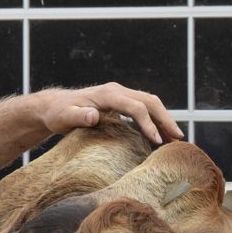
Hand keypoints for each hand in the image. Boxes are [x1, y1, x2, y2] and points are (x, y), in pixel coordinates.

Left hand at [37, 82, 183, 144]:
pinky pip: (144, 108)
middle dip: (165, 119)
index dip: (147, 123)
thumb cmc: (58, 113)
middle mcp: (117, 91)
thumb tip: (93, 115)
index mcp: (107, 94)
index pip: (134, 107)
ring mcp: (120, 95)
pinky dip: (156, 120)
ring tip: (176, 139)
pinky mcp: (121, 102)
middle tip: (178, 139)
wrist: (54, 107)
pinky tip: (162, 135)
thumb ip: (78, 117)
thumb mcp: (64, 117)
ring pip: (150, 103)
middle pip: (149, 101)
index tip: (156, 141)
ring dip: (164, 119)